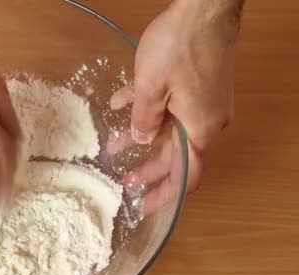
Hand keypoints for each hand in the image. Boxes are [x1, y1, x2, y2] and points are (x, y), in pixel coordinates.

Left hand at [110, 0, 240, 214]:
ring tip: (116, 147)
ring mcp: (204, 102)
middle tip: (125, 183)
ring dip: (143, 139)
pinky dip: (148, 110)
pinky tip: (121, 105)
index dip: (166, 195)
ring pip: (170, 131)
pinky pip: (171, 106)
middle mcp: (206, 121)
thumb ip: (144, 119)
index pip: (187, 177)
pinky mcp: (198, 85)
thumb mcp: (151, 89)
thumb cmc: (180, 48)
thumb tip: (141, 140)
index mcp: (200, 129)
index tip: (146, 206)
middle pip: (177, 156)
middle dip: (149, 170)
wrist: (206, 7)